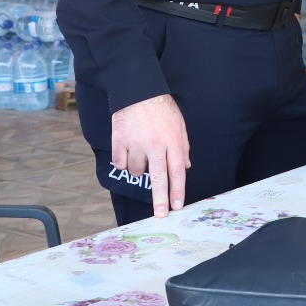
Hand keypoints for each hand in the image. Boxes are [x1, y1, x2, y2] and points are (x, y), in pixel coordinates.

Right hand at [110, 94, 189, 217]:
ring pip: (137, 171)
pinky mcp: (119, 141)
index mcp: (172, 140)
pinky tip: (127, 151)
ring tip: (142, 154)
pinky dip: (123, 161)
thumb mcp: (179, 125)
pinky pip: (120, 162)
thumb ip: (183, 147)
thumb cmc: (161, 108)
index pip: (177, 171)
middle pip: (158, 177)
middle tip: (160, 215)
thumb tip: (185, 168)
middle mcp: (155, 144)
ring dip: (139, 169)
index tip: (177, 205)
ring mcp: (135, 144)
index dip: (177, 190)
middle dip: (160, 199)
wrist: (136, 91)